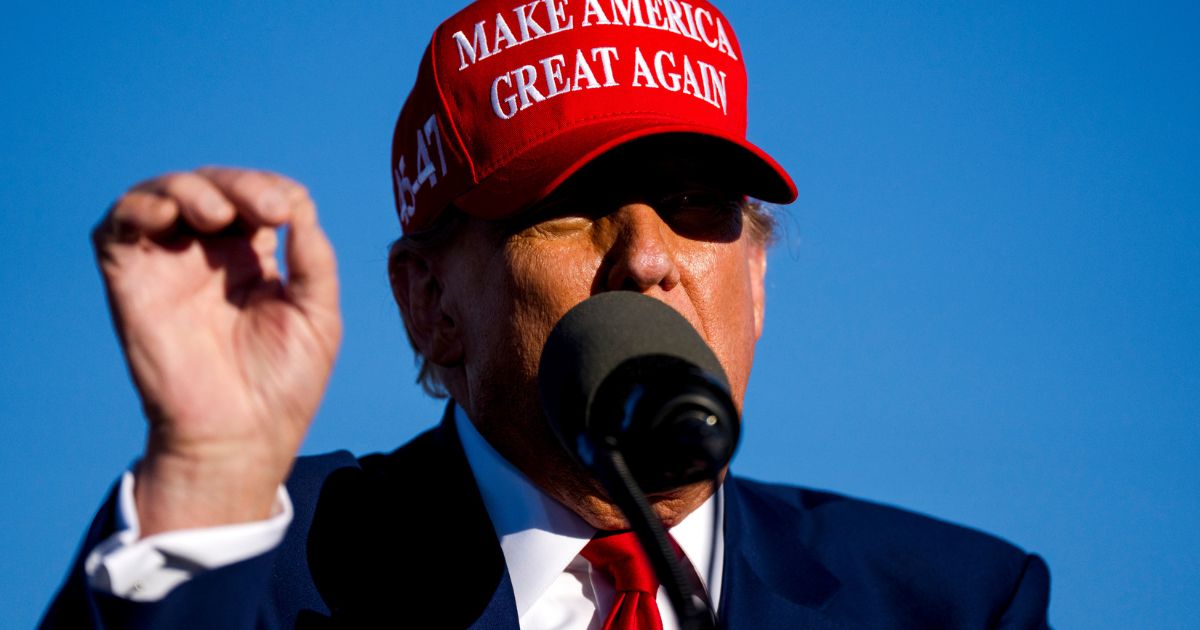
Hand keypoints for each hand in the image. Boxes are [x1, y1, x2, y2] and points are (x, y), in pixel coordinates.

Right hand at [93, 168, 340, 535]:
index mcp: (253, 260)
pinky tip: (169, 217)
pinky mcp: (132, 282)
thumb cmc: (283, 385)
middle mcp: (208, 256)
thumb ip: (313, 257)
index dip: (272, 189)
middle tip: (267, 209)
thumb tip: (299, 203)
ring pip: (165, 194)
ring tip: (219, 215)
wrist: (240, 439)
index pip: (256, 197)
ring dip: (192, 188)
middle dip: (240, 185)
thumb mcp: (318, 314)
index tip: (289, 211)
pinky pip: (118, 227)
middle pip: (214, 186)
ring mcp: (169, 266)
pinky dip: (138, 207)